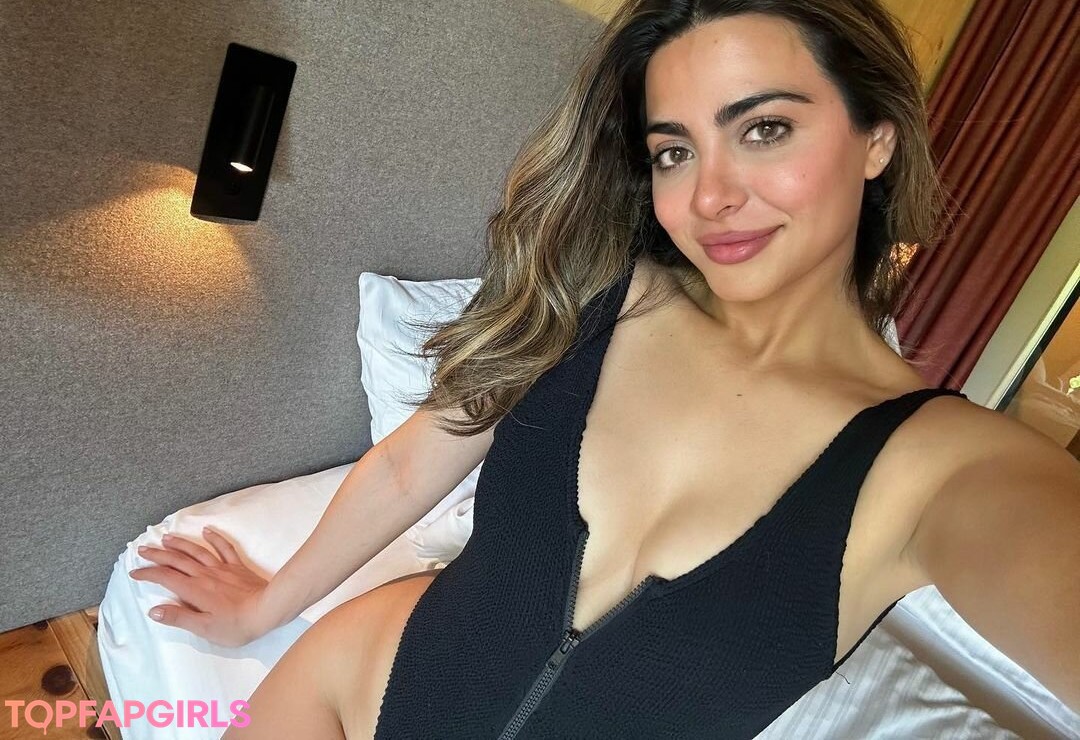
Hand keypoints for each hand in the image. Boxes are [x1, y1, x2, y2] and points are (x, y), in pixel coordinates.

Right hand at [128, 525, 269, 647]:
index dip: (148, 574)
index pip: (165, 578)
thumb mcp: (204, 628)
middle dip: (158, 554)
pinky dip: (214, 538)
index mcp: (194, 590)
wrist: (268, 609)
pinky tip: (207, 530)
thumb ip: (178, 618)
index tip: (135, 572)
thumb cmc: (236, 624)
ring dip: (180, 544)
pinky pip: (224, 548)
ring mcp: (222, 568)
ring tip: (166, 538)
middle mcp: (205, 575)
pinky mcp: (237, 567)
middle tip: (142, 550)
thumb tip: (153, 610)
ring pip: (197, 551)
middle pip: (177, 560)